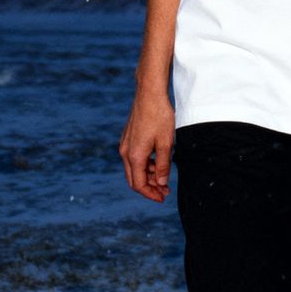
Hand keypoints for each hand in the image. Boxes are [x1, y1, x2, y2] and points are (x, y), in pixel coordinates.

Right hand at [119, 86, 175, 202]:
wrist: (149, 94)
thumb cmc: (159, 116)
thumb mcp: (166, 143)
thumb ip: (163, 166)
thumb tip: (161, 184)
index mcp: (134, 156)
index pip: (139, 185)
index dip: (151, 194)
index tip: (163, 198)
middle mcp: (125, 152)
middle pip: (134, 179)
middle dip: (149, 188)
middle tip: (164, 191)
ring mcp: (125, 144)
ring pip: (134, 169)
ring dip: (148, 176)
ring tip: (164, 176)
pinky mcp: (128, 138)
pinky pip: (134, 158)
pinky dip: (145, 164)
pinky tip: (158, 162)